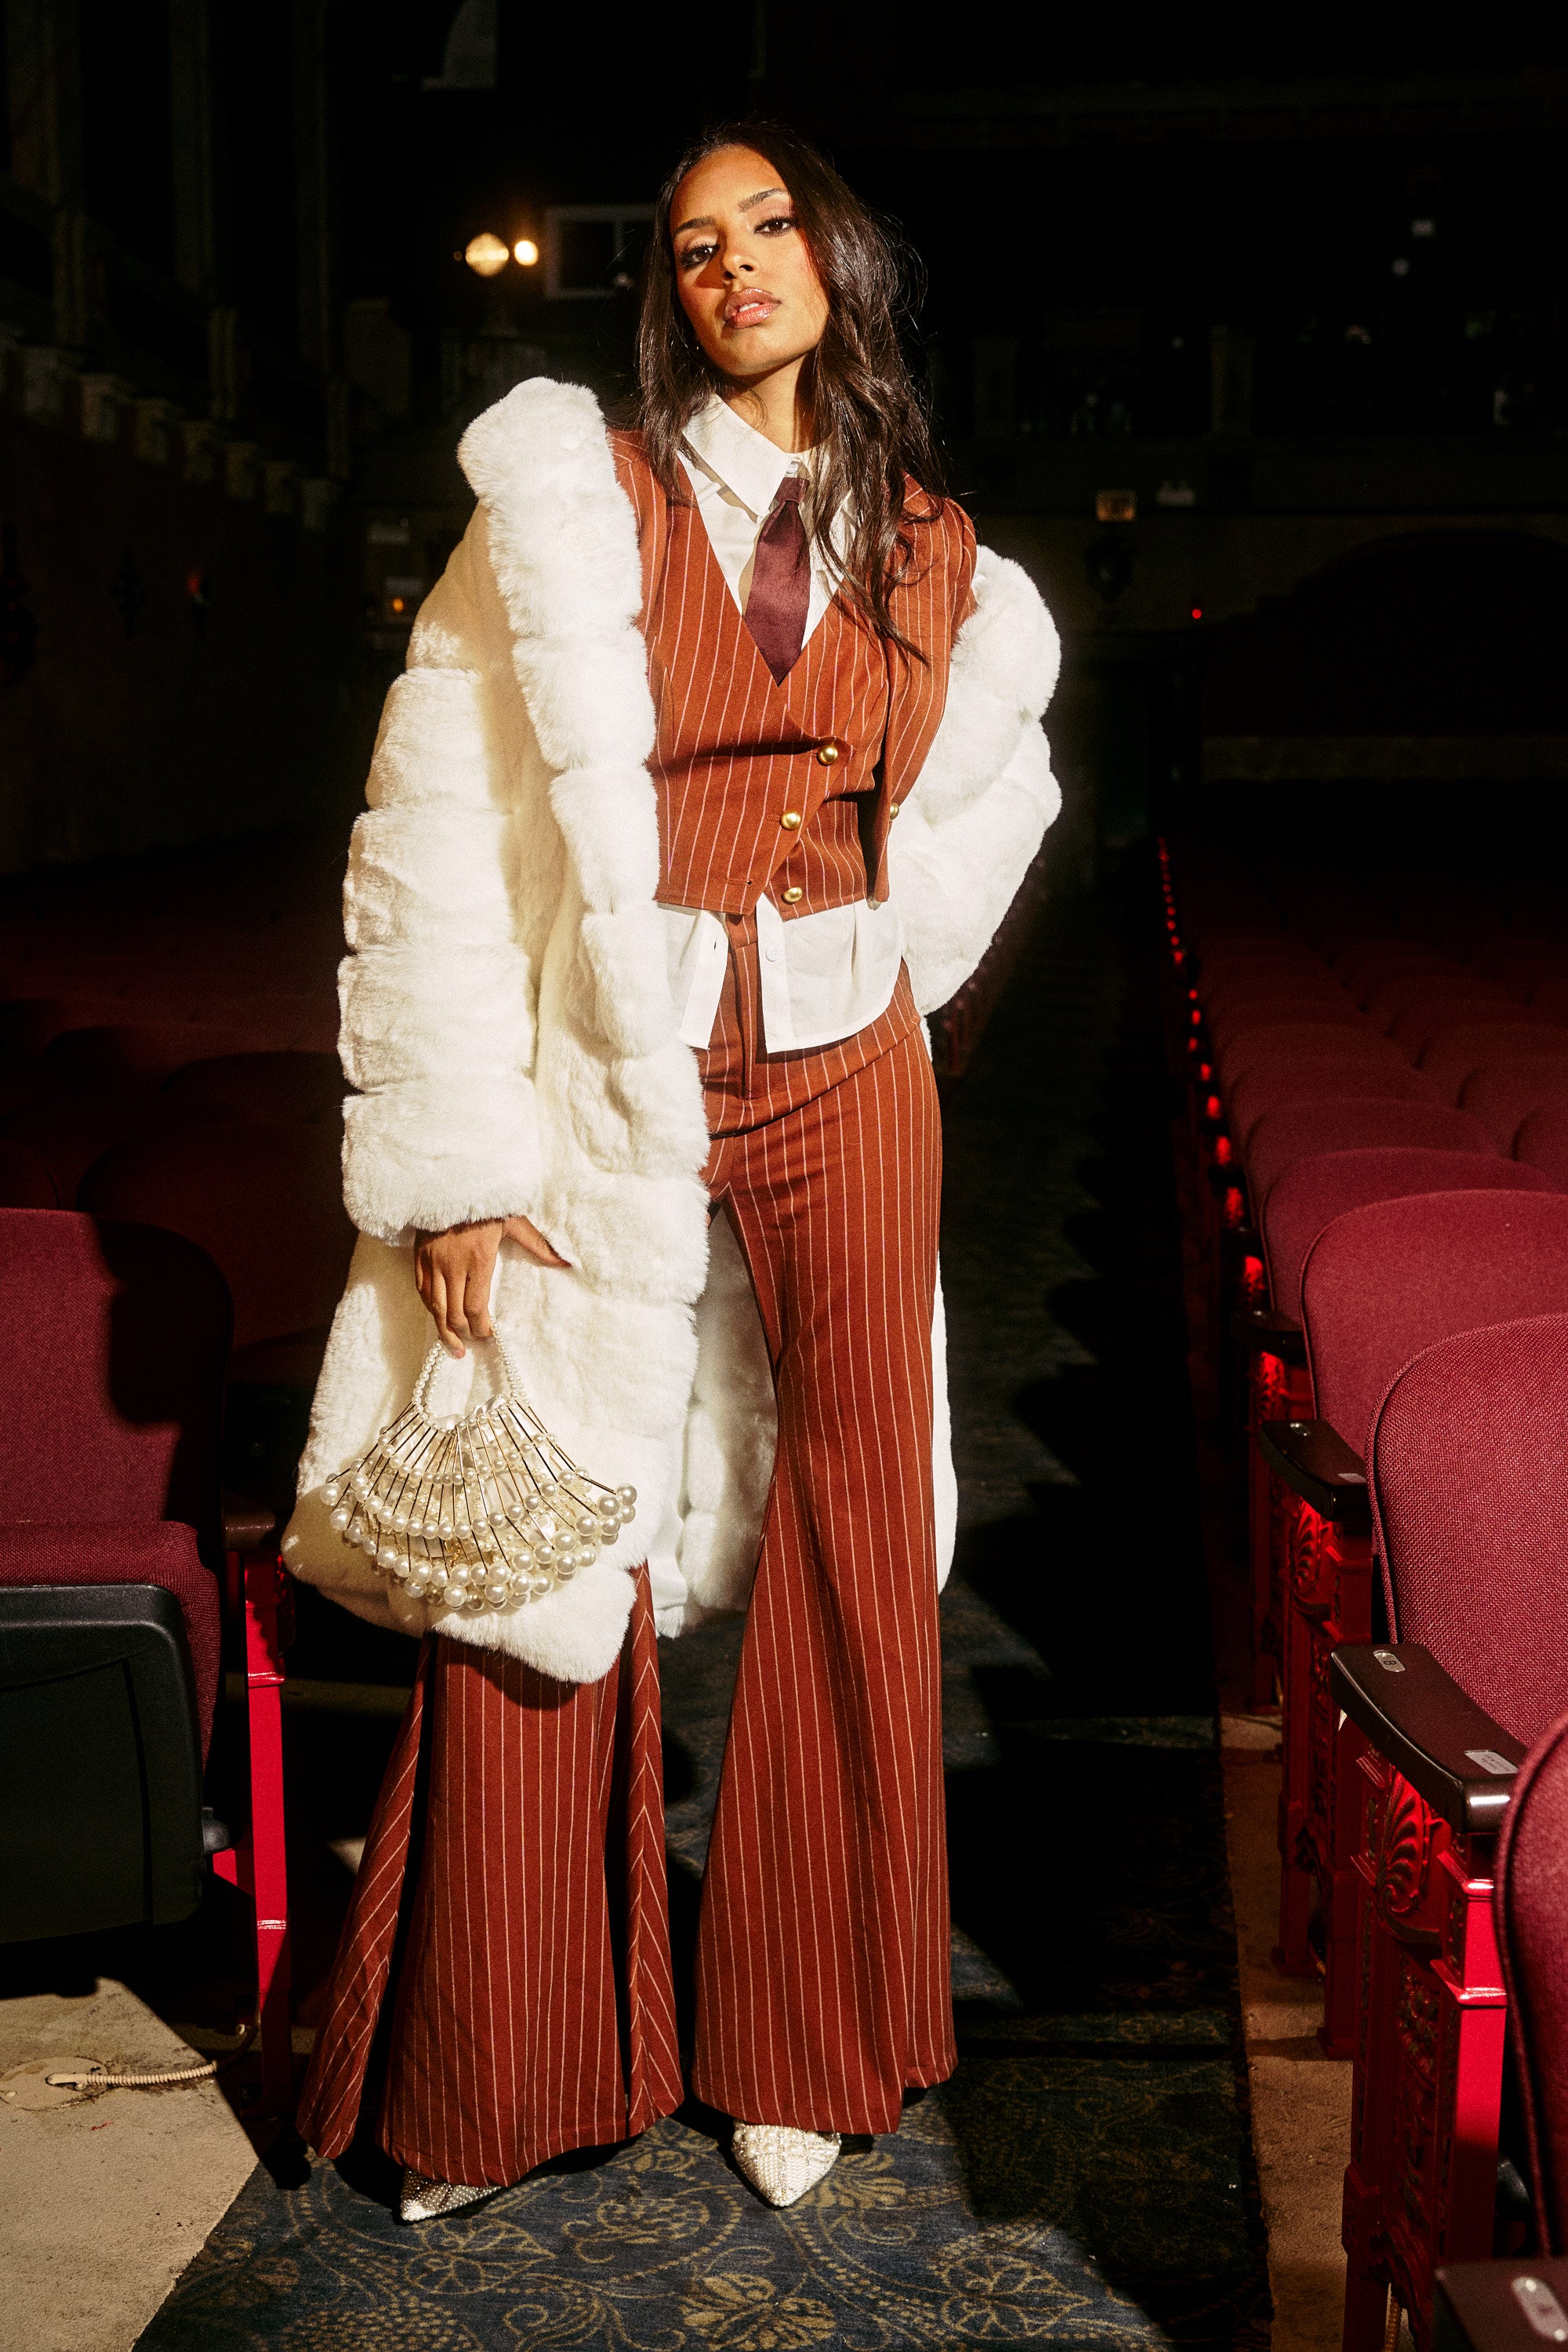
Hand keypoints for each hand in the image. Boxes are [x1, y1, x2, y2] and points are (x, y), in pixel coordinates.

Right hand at [415, 1215, 569, 1357]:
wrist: (451, 1181)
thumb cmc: (487, 1202)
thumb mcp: (515, 1221)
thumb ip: (538, 1246)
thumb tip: (565, 1262)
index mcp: (479, 1260)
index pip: (476, 1306)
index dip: (481, 1327)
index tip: (488, 1335)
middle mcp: (453, 1266)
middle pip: (454, 1312)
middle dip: (464, 1333)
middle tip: (471, 1344)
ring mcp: (433, 1262)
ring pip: (434, 1306)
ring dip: (443, 1329)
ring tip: (453, 1346)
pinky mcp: (419, 1257)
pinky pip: (421, 1290)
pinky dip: (429, 1308)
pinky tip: (437, 1318)